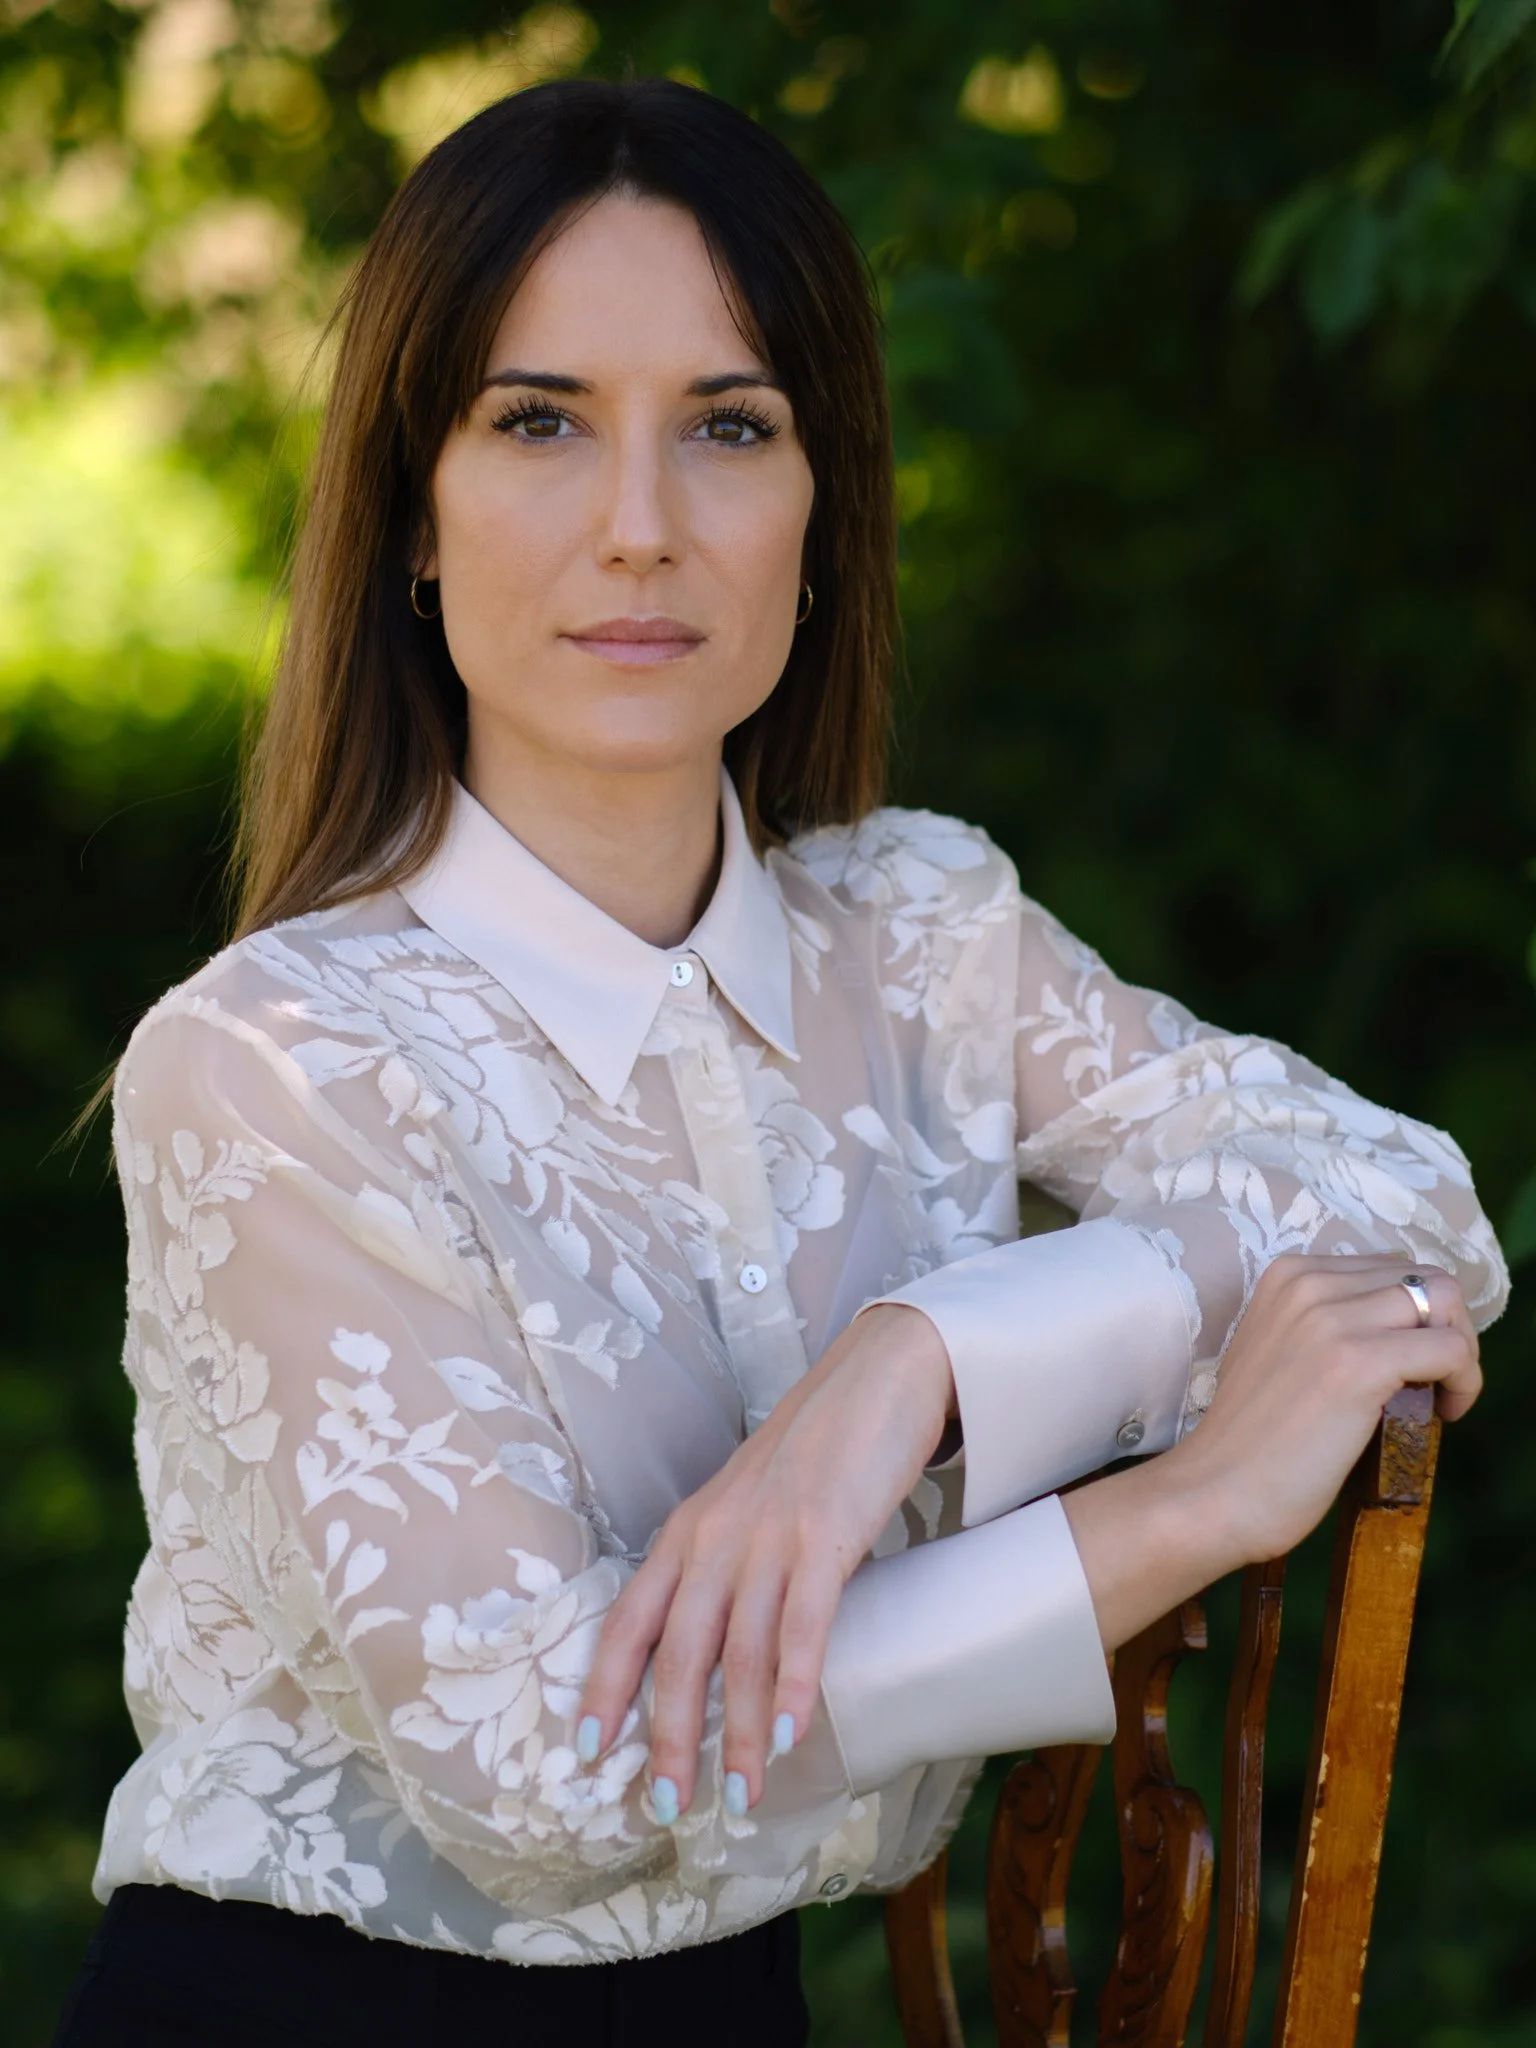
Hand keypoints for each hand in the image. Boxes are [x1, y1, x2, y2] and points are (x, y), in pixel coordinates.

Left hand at [575, 1304, 952, 1818]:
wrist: (872, 1379)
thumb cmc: (813, 1453)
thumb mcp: (746, 1509)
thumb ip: (724, 1569)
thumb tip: (716, 1653)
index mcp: (686, 1533)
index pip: (628, 1621)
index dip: (606, 1689)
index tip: (590, 1754)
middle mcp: (714, 1538)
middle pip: (677, 1652)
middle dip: (668, 1737)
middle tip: (667, 1807)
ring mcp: (768, 1537)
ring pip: (739, 1652)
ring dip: (739, 1733)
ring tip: (741, 1794)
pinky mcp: (824, 1537)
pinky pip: (803, 1624)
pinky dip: (795, 1686)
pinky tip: (792, 1736)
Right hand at [1064, 1253, 1480, 1652]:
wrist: (1215, 1492)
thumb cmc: (1249, 1439)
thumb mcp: (1278, 1351)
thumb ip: (1325, 1326)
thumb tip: (1402, 1328)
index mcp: (1287, 1275)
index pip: (1391, 1268)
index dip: (1416, 1317)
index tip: (1412, 1363)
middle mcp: (1309, 1283)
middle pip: (1425, 1279)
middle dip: (1446, 1329)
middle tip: (1435, 1382)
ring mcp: (1332, 1320)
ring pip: (1444, 1303)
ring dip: (1460, 1352)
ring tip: (1440, 1396)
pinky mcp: (1359, 1363)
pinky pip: (1451, 1350)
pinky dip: (1464, 1382)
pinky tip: (1444, 1413)